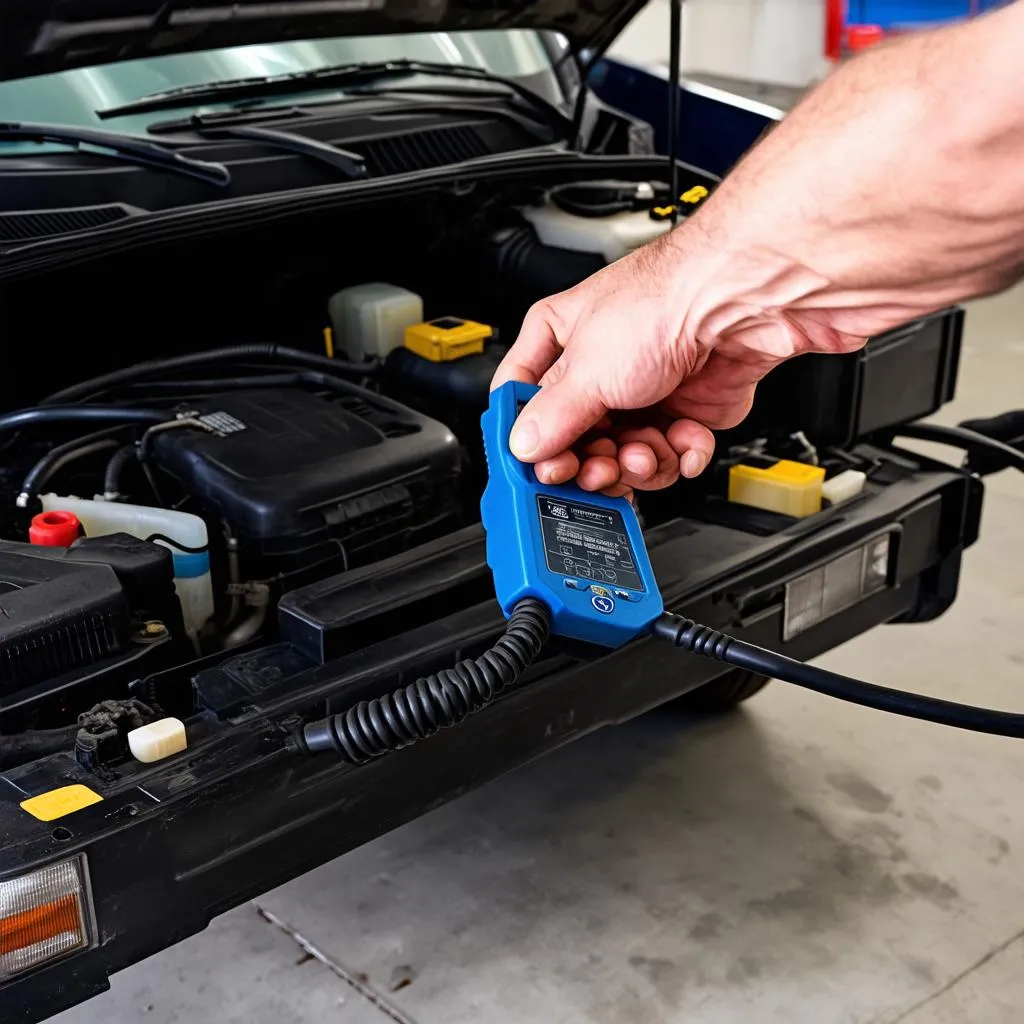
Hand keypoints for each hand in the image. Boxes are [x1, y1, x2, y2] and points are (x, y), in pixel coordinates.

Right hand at [490, 224, 877, 496]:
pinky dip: (680, 456)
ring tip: (646, 450)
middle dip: (590, 461)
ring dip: (638, 462)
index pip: (522, 401)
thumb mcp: (589, 367)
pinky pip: (670, 456)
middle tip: (596, 469)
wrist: (746, 299)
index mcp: (560, 342)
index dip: (526, 440)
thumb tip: (523, 447)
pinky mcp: (685, 413)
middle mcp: (599, 369)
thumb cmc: (668, 299)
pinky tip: (682, 440)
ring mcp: (643, 393)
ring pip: (623, 457)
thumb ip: (552, 417)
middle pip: (575, 441)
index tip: (534, 468)